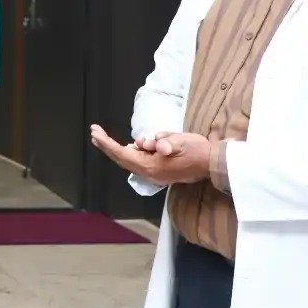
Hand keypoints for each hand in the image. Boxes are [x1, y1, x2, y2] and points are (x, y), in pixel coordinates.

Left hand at [89, 125, 210, 184]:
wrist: (212, 164)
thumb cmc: (197, 151)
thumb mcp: (183, 142)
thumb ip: (168, 142)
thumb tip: (157, 144)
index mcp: (151, 166)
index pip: (123, 155)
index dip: (107, 144)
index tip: (95, 133)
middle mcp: (149, 173)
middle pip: (122, 159)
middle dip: (106, 146)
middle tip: (94, 133)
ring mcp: (154, 174)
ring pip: (129, 161)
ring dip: (116, 149)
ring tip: (102, 138)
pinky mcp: (159, 171)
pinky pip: (138, 162)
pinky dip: (129, 153)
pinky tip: (128, 147)